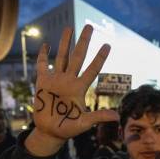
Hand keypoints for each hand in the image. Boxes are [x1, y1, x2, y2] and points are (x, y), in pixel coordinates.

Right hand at [26, 26, 118, 155]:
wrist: (50, 132)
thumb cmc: (68, 128)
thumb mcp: (84, 123)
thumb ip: (98, 117)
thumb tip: (117, 117)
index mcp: (79, 88)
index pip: (92, 69)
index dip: (100, 58)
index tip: (108, 45)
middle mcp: (69, 80)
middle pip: (78, 56)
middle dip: (83, 42)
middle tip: (89, 26)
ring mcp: (56, 80)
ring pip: (62, 56)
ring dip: (65, 42)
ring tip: (70, 27)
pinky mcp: (42, 82)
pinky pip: (42, 65)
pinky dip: (43, 55)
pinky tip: (46, 45)